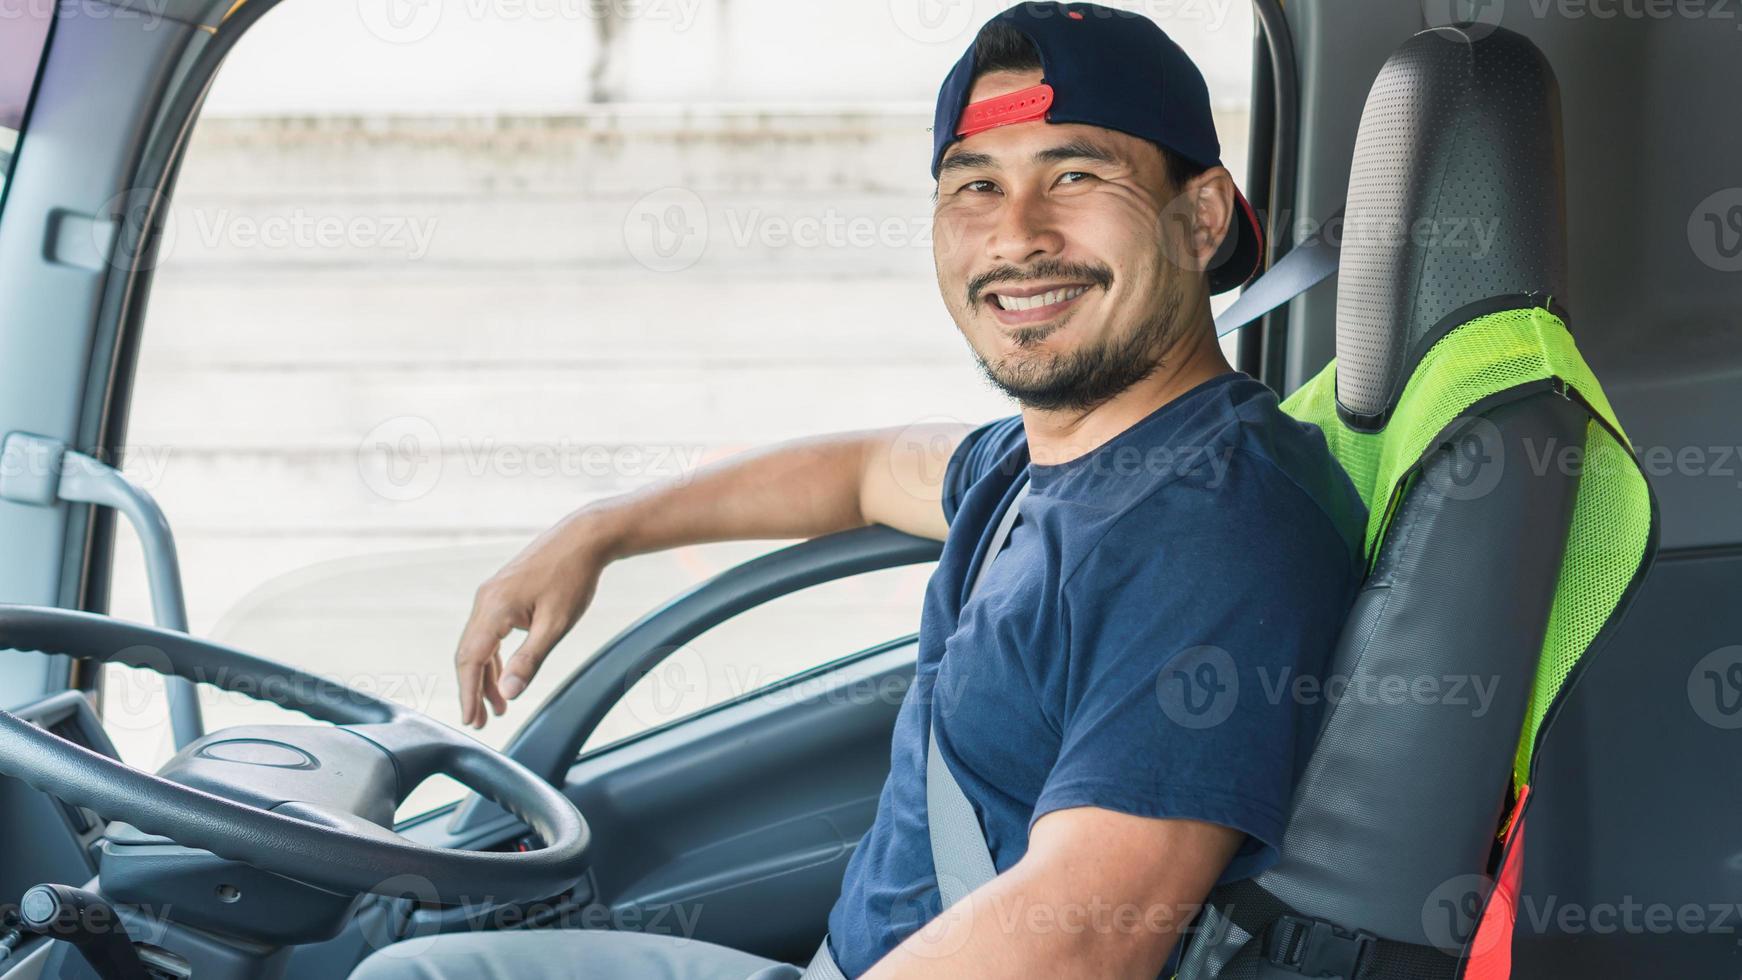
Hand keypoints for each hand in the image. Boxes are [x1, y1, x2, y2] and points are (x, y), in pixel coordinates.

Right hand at [454, 510, 616, 728]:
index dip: (468, 694)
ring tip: (498, 706)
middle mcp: (484, 600)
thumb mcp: (556, 626)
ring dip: (485, 675)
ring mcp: (491, 595)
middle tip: (482, 721)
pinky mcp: (501, 593)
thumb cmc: (573, 578)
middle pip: (469, 654)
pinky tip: (505, 674)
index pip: (470, 660)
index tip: (471, 720)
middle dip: (474, 690)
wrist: (583, 538)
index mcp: (493, 609)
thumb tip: (508, 693)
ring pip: (478, 643)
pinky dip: (494, 655)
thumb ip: (529, 660)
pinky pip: (489, 631)